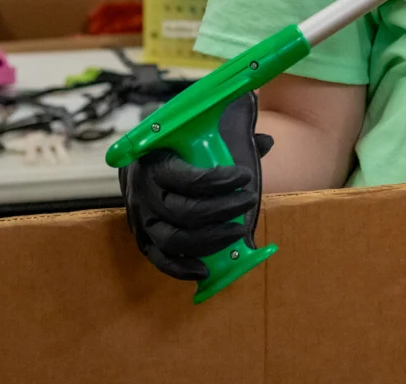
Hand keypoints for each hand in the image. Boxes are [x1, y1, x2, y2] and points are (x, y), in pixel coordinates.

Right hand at [121, 92, 272, 281]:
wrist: (139, 164)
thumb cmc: (174, 149)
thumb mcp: (194, 136)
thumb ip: (229, 139)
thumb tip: (266, 142)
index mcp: (156, 164)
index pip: (189, 179)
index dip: (220, 181)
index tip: (246, 176)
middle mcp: (144, 194)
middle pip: (185, 212)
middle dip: (223, 210)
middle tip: (250, 200)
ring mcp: (141, 221)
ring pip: (174, 240)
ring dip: (211, 240)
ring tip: (239, 231)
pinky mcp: (143, 240)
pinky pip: (160, 260)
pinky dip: (182, 269)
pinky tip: (206, 269)